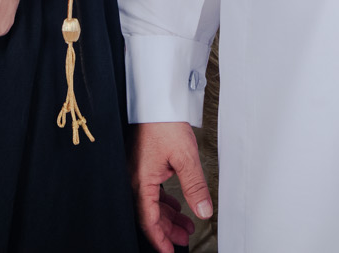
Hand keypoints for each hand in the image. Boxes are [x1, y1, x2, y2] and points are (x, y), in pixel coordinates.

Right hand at [130, 121, 211, 251]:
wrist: (156, 100)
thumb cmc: (165, 123)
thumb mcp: (186, 158)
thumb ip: (195, 187)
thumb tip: (203, 211)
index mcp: (141, 181)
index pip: (148, 220)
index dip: (160, 239)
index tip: (170, 252)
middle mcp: (135, 179)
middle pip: (149, 214)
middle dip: (167, 230)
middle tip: (183, 240)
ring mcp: (138, 172)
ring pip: (150, 203)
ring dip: (167, 216)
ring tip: (185, 224)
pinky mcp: (142, 164)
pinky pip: (151, 191)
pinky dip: (164, 201)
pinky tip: (177, 204)